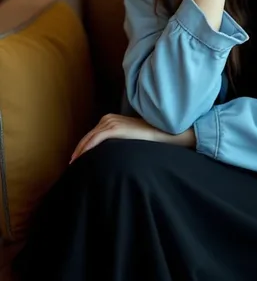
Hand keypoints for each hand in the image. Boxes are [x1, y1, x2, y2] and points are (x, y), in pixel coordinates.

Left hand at [70, 114, 195, 162]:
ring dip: (80, 151)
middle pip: (87, 136)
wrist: (159, 132)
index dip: (82, 147)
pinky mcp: (115, 128)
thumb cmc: (145, 137)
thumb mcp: (126, 137)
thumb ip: (115, 140)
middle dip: (78, 150)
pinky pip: (96, 139)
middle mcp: (107, 118)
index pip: (91, 135)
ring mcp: (111, 122)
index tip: (76, 160)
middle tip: (71, 165)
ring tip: (74, 165)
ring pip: (89, 138)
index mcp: (109, 119)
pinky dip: (87, 148)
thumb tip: (106, 153)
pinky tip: (82, 158)